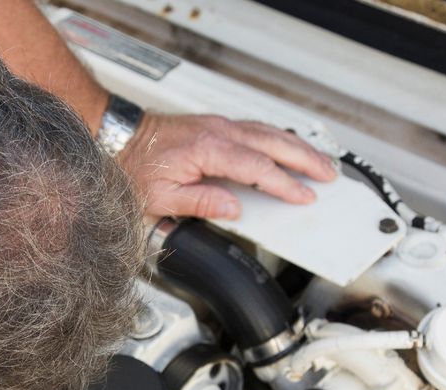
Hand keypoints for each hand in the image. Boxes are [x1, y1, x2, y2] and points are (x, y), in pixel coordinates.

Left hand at [117, 113, 337, 220]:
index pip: (258, 168)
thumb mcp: (162, 197)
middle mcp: (217, 132)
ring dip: (297, 146)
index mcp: (208, 150)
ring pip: (268, 132)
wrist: (116, 135)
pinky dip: (278, 138)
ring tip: (319, 160)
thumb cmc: (134, 165)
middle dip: (305, 159)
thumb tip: (234, 209)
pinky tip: (288, 146)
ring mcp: (218, 124)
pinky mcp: (214, 124)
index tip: (303, 196)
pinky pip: (256, 128)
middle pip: (273, 143)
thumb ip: (201, 202)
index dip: (284, 184)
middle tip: (329, 174)